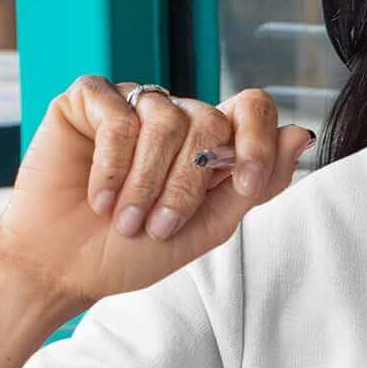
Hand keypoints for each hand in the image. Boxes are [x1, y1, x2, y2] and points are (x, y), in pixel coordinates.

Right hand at [0, 76, 313, 315]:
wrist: (64, 268)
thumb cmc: (135, 251)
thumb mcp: (209, 226)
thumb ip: (257, 183)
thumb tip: (302, 134)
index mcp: (212, 141)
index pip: (253, 108)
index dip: (259, 140)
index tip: (248, 185)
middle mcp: (177, 115)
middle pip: (211, 121)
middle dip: (188, 183)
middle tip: (159, 226)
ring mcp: (133, 103)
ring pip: (167, 118)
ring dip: (147, 181)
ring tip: (126, 218)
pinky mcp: (89, 99)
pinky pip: (118, 115)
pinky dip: (111, 165)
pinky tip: (97, 197)